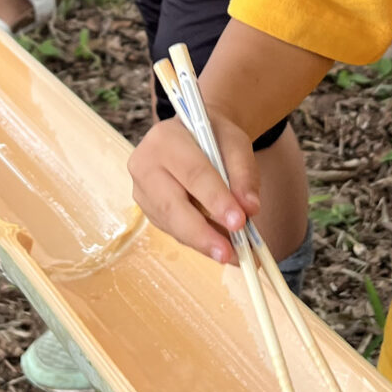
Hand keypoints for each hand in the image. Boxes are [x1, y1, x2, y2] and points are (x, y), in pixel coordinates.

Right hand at [128, 111, 261, 265]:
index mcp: (165, 139)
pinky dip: (198, 241)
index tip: (239, 222)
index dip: (216, 200)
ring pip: (172, 224)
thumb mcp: (235, 143)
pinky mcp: (147, 209)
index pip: (193, 173)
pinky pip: (173, 230)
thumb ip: (243, 173)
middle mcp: (144, 164)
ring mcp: (142, 190)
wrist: (193, 135)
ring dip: (203, 243)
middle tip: (230, 254)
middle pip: (172, 206)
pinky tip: (221, 247)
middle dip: (203, 233)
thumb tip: (249, 209)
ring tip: (235, 256)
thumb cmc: (213, 137)